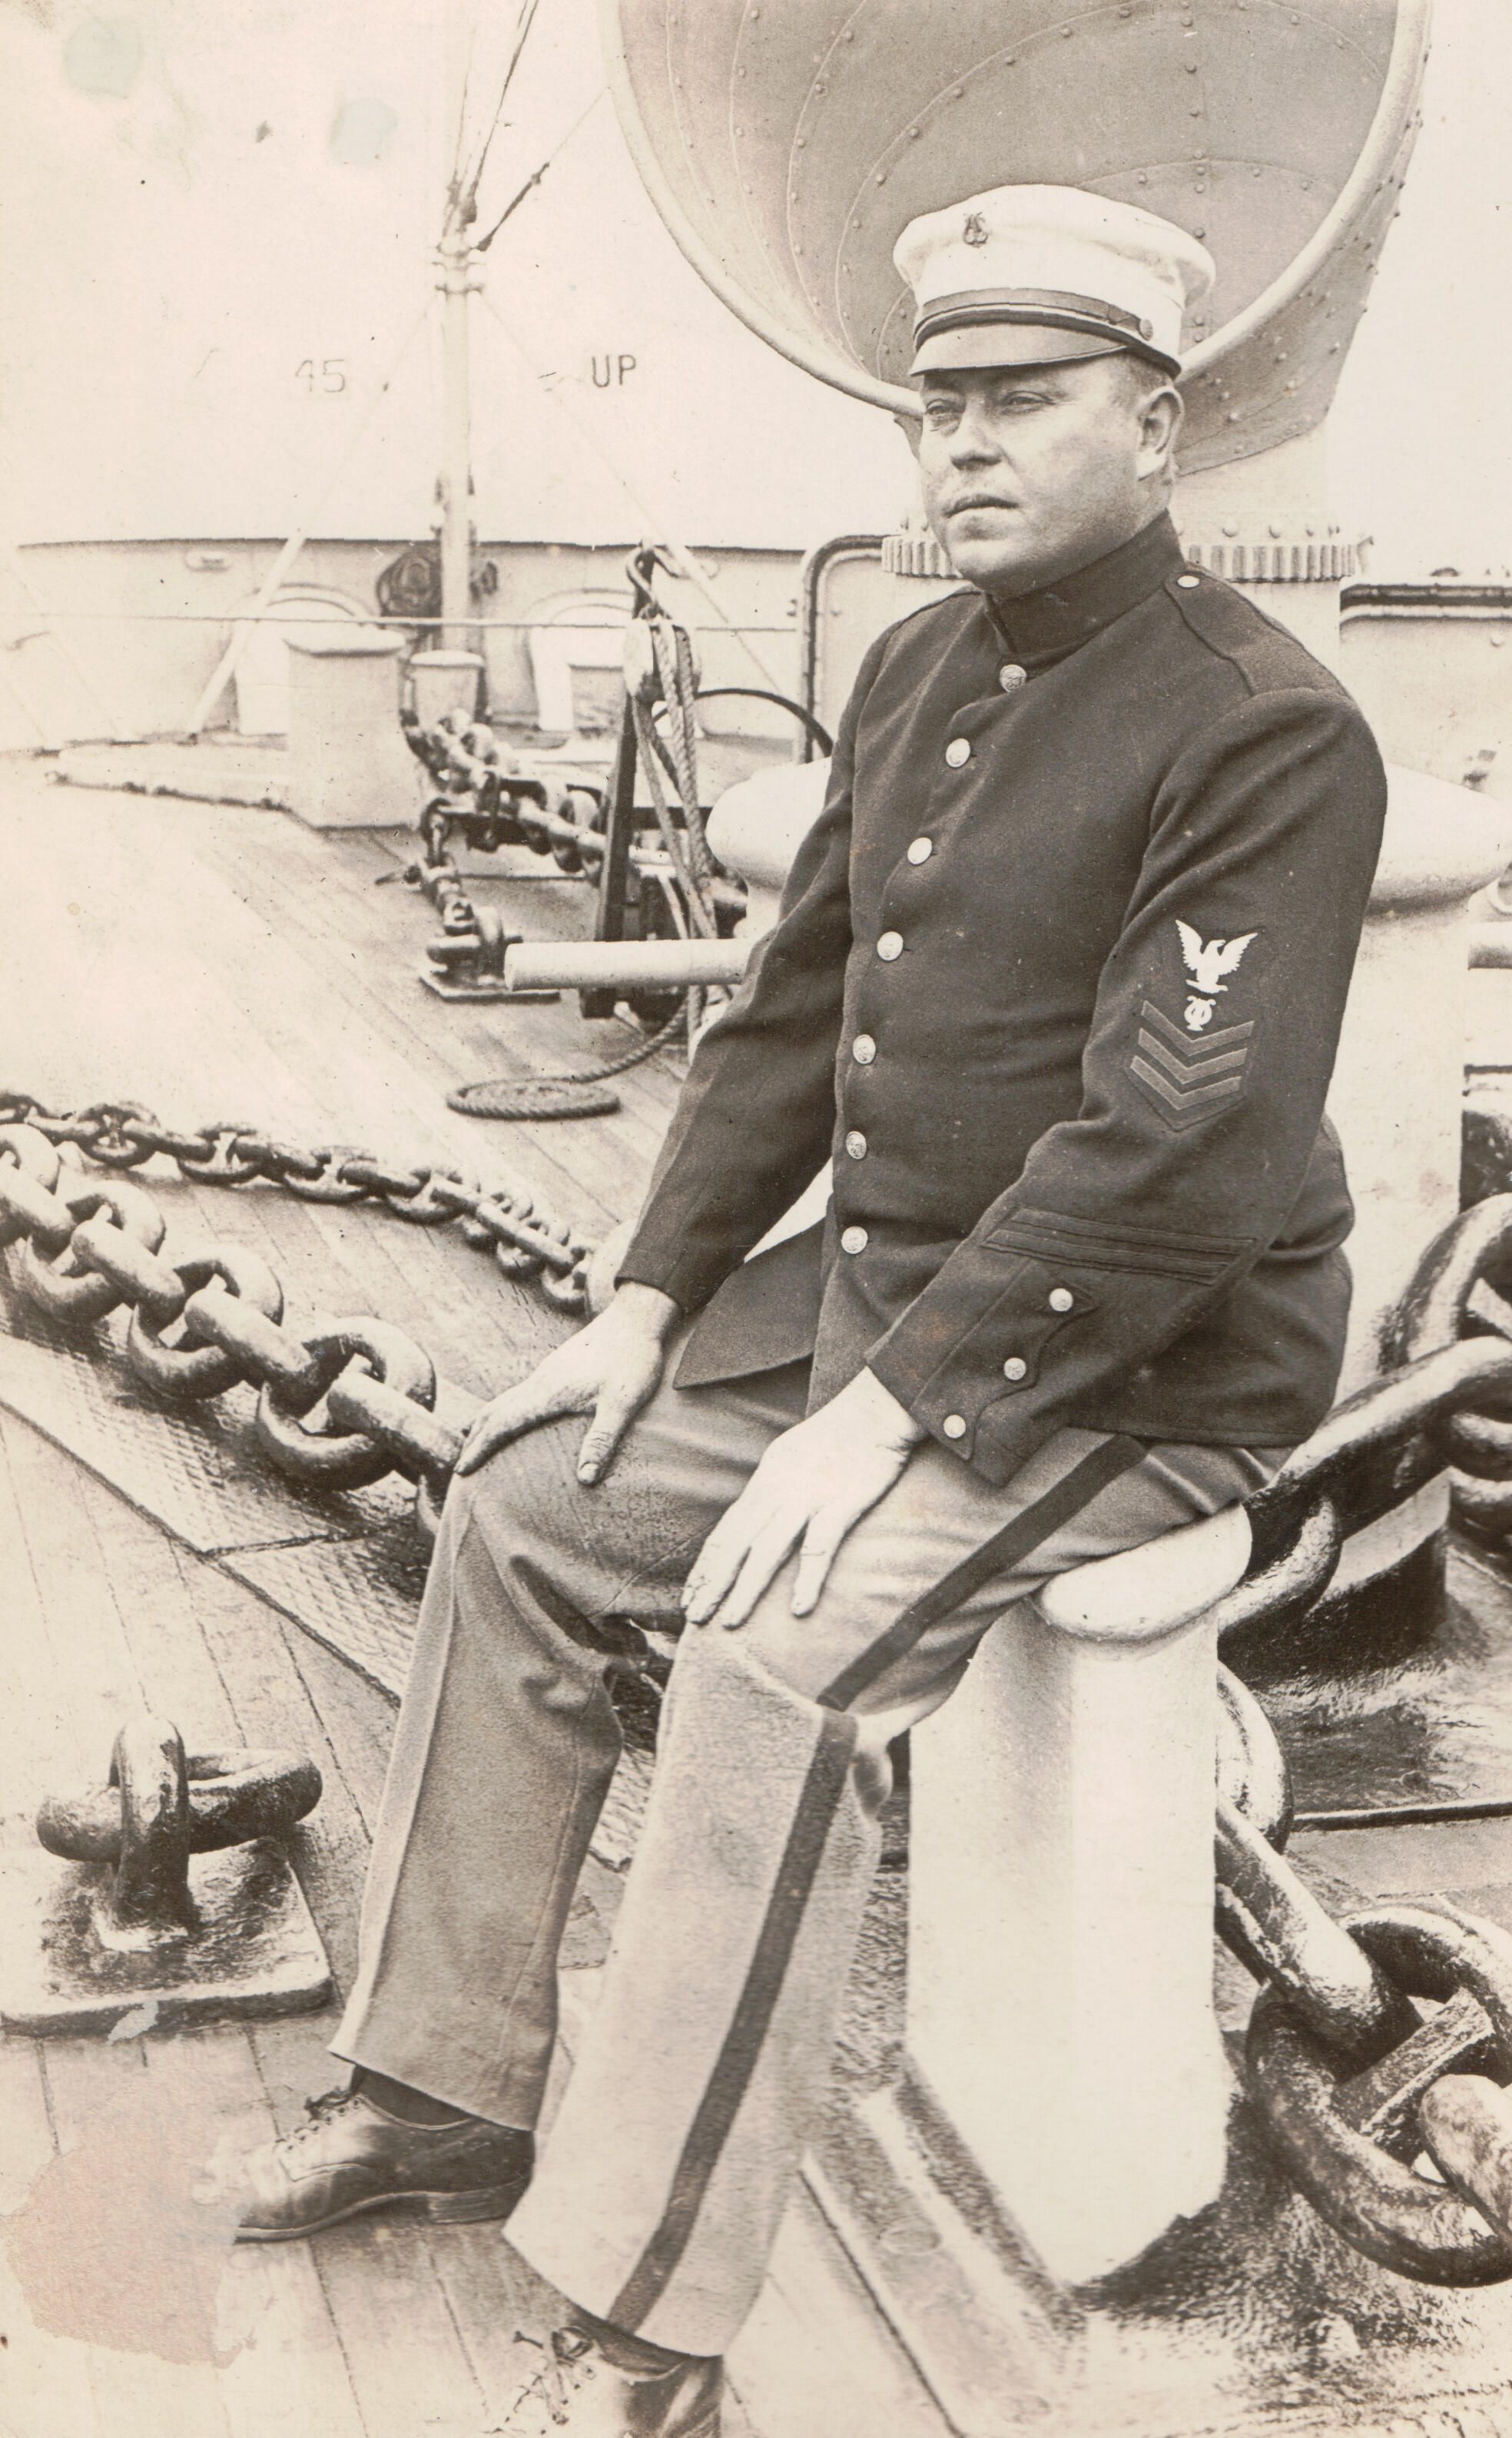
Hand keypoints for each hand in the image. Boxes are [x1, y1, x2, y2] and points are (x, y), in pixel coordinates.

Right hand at [454, 1283, 679, 1483]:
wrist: (635, 1317)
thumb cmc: (632, 1360)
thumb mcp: (623, 1403)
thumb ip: (602, 1440)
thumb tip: (585, 1479)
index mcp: (549, 1392)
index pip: (503, 1423)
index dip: (480, 1448)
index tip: (462, 1469)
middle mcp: (540, 1382)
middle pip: (494, 1411)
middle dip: (474, 1438)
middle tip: (459, 1465)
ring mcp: (546, 1373)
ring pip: (504, 1400)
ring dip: (485, 1423)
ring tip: (474, 1442)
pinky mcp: (556, 1369)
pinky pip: (517, 1394)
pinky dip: (503, 1411)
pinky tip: (512, 1419)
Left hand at [682, 1367, 925, 1628]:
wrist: (876, 1407)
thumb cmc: (839, 1434)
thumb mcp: (791, 1455)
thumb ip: (772, 1487)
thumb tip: (753, 1515)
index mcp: (765, 1480)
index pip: (727, 1530)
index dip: (706, 1564)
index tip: (690, 1594)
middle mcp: (777, 1489)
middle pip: (736, 1543)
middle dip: (713, 1582)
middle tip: (694, 1617)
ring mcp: (808, 1496)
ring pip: (767, 1549)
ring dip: (746, 1588)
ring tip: (730, 1622)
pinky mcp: (841, 1503)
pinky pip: (819, 1546)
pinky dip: (807, 1578)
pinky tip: (797, 1608)